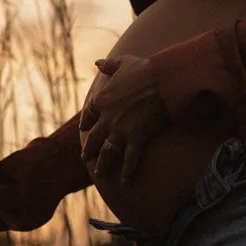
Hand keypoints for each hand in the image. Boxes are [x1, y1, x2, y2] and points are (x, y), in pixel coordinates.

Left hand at [80, 54, 168, 184]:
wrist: (161, 80)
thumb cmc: (144, 69)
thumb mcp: (123, 63)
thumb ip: (109, 65)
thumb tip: (97, 62)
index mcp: (102, 99)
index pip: (89, 113)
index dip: (86, 122)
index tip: (84, 129)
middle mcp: (107, 117)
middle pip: (94, 137)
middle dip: (89, 149)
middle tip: (85, 158)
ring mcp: (120, 130)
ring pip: (107, 152)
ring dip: (102, 164)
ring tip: (99, 174)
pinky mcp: (136, 138)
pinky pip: (130, 159)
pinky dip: (128, 171)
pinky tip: (126, 182)